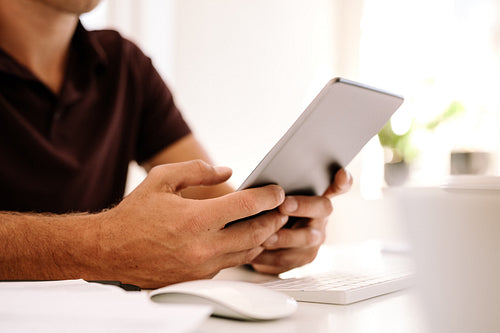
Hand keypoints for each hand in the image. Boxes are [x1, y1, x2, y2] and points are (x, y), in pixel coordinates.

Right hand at [95, 160, 286, 287]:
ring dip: (263, 237)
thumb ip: (198, 171)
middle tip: (281, 208)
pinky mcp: (198, 278)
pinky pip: (231, 264)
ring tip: (269, 222)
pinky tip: (244, 238)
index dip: (268, 196)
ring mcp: (202, 266)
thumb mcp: (162, 179)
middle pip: (256, 233)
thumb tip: (228, 171)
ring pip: (247, 252)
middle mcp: (202, 246)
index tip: (277, 191)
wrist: (110, 251)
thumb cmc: (135, 213)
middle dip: (274, 219)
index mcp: (195, 219)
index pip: (246, 206)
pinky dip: (243, 250)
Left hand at [250, 168, 352, 274]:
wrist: (258, 238)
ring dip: (285, 237)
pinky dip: (271, 256)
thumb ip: (275, 188)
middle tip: (283, 205)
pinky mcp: (302, 258)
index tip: (341, 174)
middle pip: (323, 208)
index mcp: (316, 195)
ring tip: (266, 237)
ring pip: (306, 238)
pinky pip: (289, 258)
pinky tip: (255, 251)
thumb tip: (263, 182)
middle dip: (303, 206)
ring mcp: (314, 238)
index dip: (342, 180)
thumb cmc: (266, 210)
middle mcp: (320, 216)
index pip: (337, 185)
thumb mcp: (270, 196)